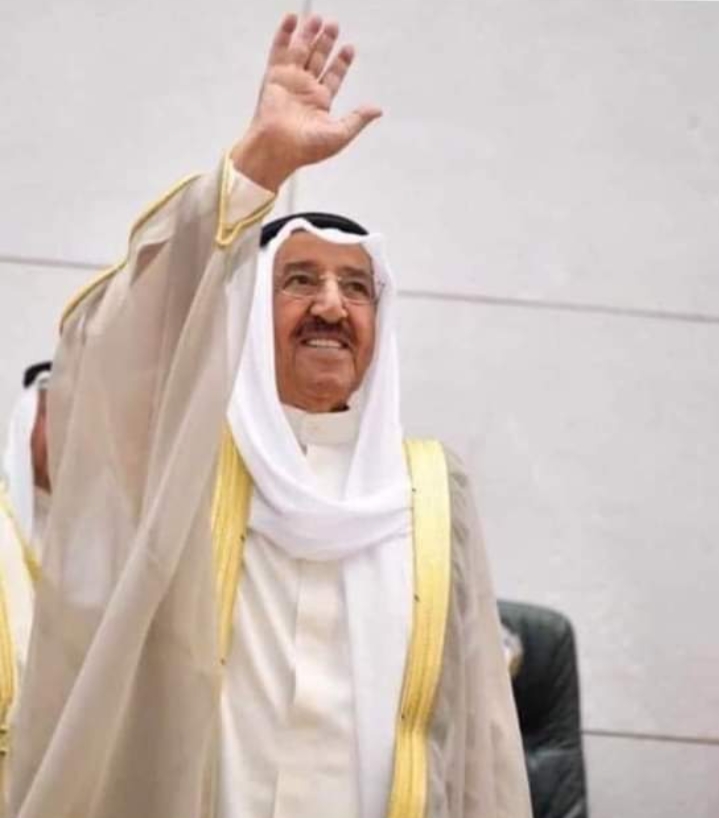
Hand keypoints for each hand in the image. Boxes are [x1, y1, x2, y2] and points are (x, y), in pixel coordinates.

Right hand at [231, 14, 381, 190]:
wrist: (278, 148)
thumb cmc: (306, 148)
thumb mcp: (340, 134)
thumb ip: (358, 119)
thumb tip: (378, 110)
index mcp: (320, 103)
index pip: (333, 77)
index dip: (341, 62)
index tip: (349, 48)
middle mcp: (305, 90)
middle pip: (317, 59)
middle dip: (326, 43)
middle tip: (334, 25)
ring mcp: (289, 82)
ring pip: (301, 51)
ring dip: (309, 35)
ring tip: (318, 19)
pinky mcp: (274, 77)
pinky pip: (279, 50)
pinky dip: (285, 34)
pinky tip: (292, 18)